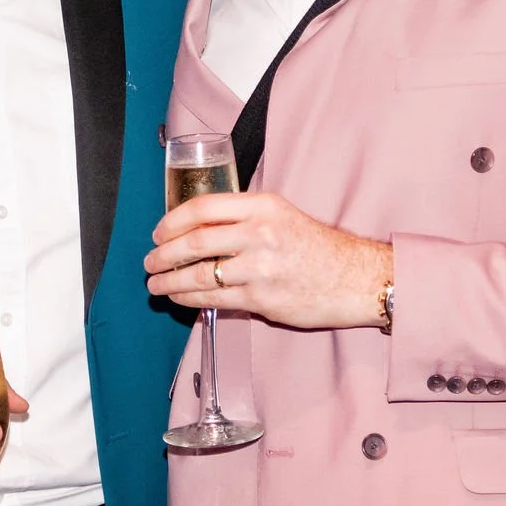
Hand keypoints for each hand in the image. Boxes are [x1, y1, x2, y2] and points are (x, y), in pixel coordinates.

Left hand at [144, 190, 391, 329]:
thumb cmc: (317, 247)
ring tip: (156, 284)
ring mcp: (260, 268)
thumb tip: (196, 228)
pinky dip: (190, 299)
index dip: (172, 221)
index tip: (158, 232)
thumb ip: (242, 216)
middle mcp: (260, 234)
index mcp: (263, 206)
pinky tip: (180, 298)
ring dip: (170, 281)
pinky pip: (215, 299)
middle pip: (195, 242)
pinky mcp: (262, 299)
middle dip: (163, 254)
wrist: (355, 278)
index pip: (203, 208)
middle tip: (150, 261)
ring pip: (199, 275)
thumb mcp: (281, 215)